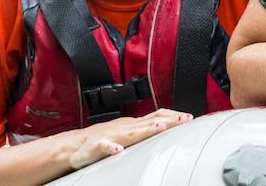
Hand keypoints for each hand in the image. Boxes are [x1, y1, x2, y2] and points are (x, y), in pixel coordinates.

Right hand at [64, 108, 191, 169]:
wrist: (75, 145)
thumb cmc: (105, 138)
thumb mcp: (129, 131)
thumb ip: (146, 130)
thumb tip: (168, 128)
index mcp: (133, 123)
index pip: (157, 114)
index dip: (174, 115)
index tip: (189, 118)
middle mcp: (126, 126)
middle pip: (150, 121)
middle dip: (168, 120)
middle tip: (184, 120)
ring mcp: (112, 135)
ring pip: (132, 132)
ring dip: (146, 130)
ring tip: (160, 128)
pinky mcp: (97, 145)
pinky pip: (105, 145)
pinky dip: (112, 147)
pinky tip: (118, 150)